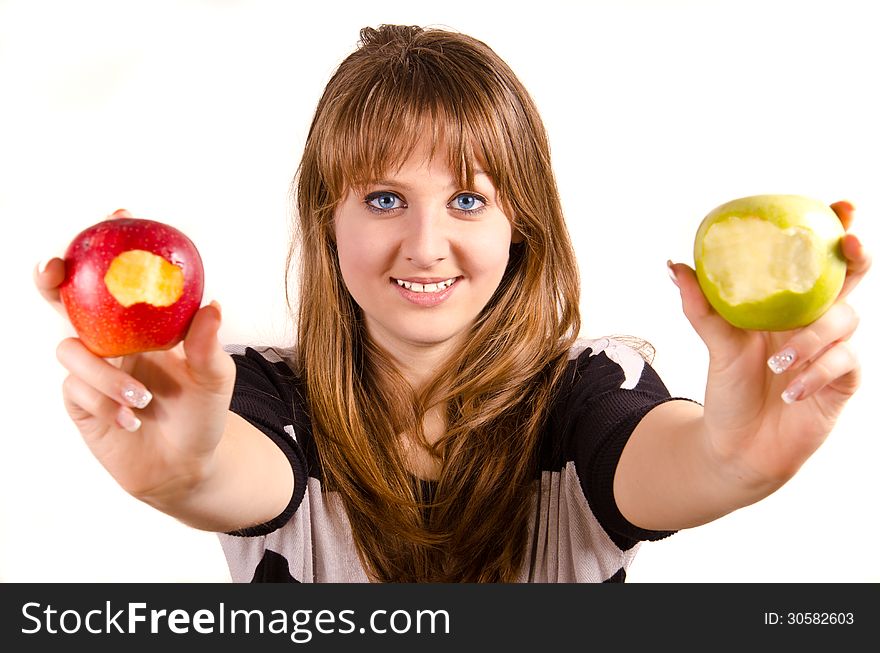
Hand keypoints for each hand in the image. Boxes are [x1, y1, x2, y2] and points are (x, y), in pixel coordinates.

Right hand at [34, 210, 235, 502]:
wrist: (185, 466)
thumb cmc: (202, 414)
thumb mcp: (215, 378)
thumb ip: (208, 345)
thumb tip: (213, 305)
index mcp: (143, 324)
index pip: (121, 278)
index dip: (113, 244)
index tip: (119, 214)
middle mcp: (112, 339)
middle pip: (66, 298)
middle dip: (52, 277)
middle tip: (55, 269)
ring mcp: (91, 368)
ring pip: (71, 350)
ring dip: (104, 374)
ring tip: (143, 399)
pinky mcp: (78, 400)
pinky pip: (75, 388)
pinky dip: (103, 402)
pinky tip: (130, 420)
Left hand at [668, 201, 870, 486]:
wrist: (738, 444)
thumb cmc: (730, 387)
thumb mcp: (716, 342)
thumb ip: (701, 305)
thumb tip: (674, 264)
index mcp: (789, 303)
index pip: (818, 260)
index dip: (835, 229)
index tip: (839, 205)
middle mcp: (816, 320)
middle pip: (852, 277)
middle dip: (857, 255)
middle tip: (849, 243)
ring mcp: (834, 349)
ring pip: (845, 321)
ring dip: (812, 338)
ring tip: (778, 362)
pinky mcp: (843, 381)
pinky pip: (843, 363)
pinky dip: (815, 372)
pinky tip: (790, 391)